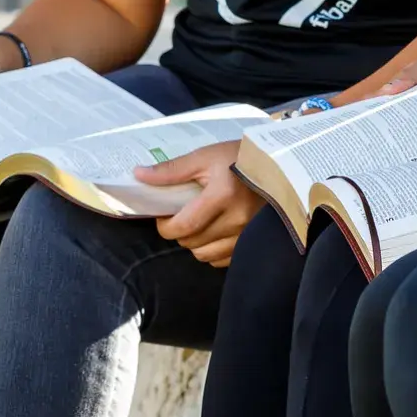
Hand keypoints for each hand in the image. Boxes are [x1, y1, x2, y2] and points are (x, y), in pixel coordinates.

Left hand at [133, 140, 262, 266]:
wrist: (277, 163)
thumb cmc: (239, 156)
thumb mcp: (205, 156)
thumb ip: (172, 170)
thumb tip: (138, 175)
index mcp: (222, 196)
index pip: (182, 227)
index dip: (165, 225)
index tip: (163, 214)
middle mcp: (236, 219)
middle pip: (191, 242)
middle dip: (179, 231)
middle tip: (181, 214)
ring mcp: (247, 233)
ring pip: (204, 255)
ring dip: (195, 242)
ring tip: (198, 224)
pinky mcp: (253, 242)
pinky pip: (222, 259)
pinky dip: (212, 249)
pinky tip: (215, 231)